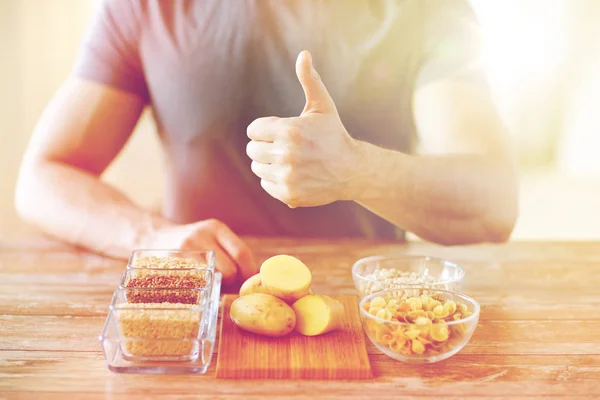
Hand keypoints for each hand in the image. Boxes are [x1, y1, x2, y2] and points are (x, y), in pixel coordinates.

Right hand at [140, 219, 257, 285]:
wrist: (154, 237)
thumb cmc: (192, 246)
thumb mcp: (211, 240)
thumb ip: (232, 256)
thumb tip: (254, 278)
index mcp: (216, 228)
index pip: (242, 253)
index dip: (249, 272)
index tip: (248, 282)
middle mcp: (201, 235)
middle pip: (230, 269)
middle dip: (232, 282)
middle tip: (227, 284)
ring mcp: (185, 249)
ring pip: (214, 279)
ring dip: (217, 286)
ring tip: (210, 282)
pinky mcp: (172, 263)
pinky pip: (197, 284)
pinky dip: (202, 288)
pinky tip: (197, 284)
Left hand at [246, 50, 360, 207]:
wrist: (351, 170)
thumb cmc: (333, 135)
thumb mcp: (322, 106)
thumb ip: (309, 80)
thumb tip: (304, 54)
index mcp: (289, 131)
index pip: (253, 130)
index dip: (266, 130)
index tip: (281, 132)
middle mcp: (286, 155)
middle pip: (252, 149)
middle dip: (266, 146)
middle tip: (286, 147)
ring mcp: (287, 177)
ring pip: (257, 167)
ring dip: (269, 163)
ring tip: (290, 160)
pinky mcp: (288, 195)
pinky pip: (265, 184)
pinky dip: (275, 180)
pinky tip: (293, 174)